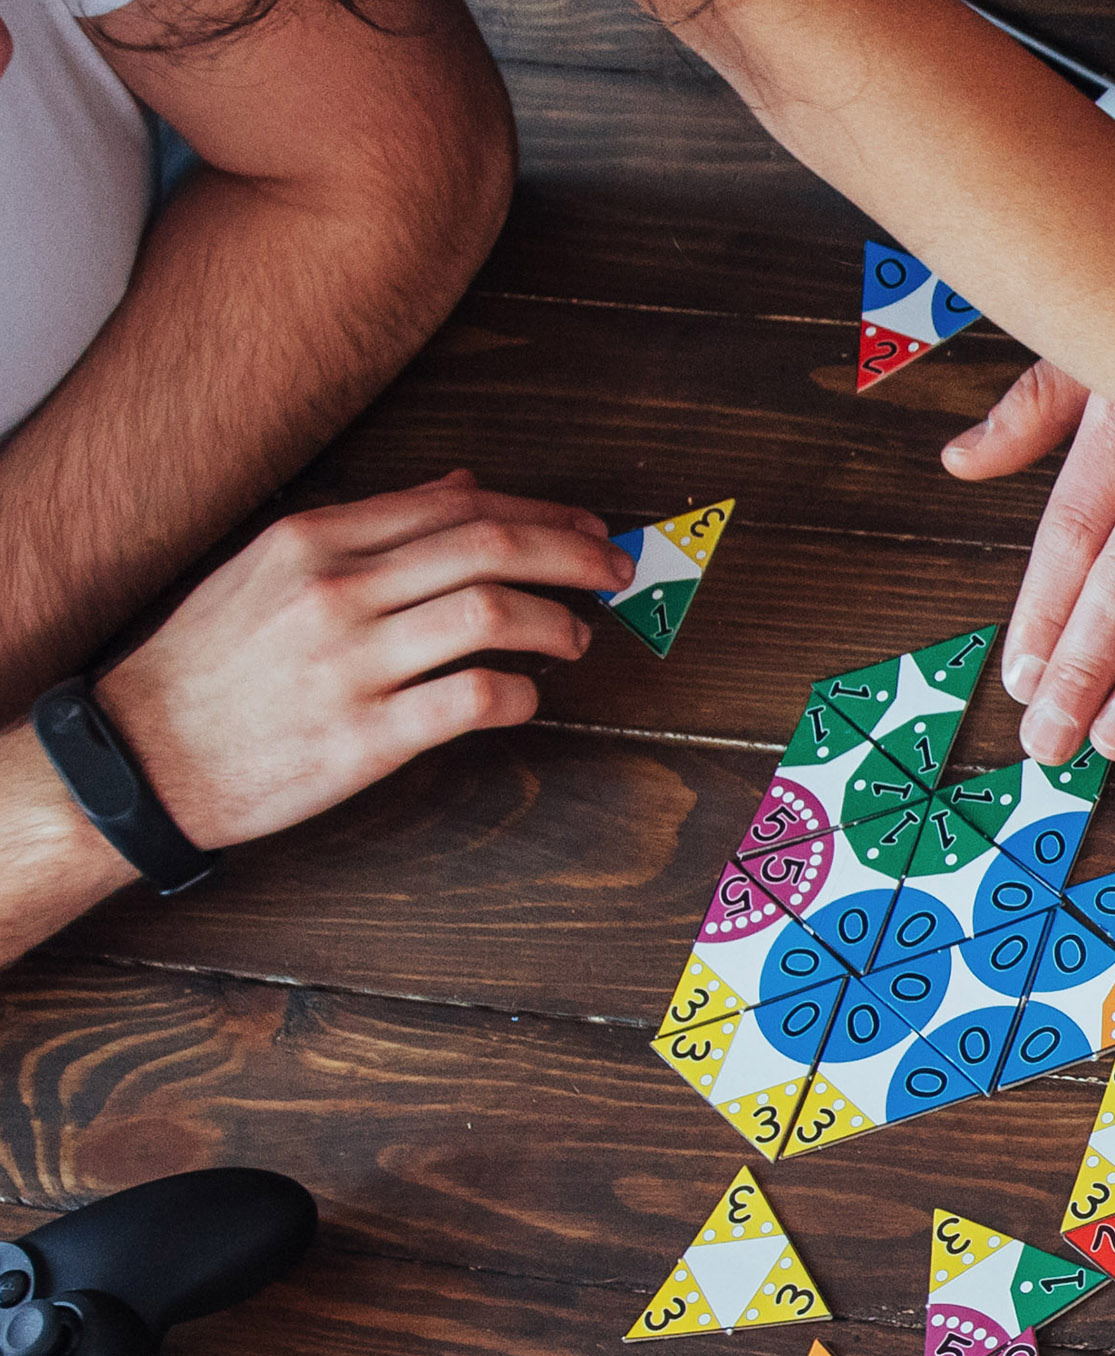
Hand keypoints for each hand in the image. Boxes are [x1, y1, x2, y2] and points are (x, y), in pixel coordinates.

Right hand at [89, 472, 621, 846]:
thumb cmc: (212, 663)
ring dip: (558, 623)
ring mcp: (352, 664)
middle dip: (572, 554)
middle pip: (488, 548)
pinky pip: (475, 699)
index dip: (539, 512)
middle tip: (614, 572)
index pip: (457, 505)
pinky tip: (528, 698)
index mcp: (313, 541)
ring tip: (577, 638)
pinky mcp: (367, 737)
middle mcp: (336, 591)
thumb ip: (369, 526)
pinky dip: (523, 695)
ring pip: (493, 615)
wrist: (144, 755)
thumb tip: (460, 485)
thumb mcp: (270, 569)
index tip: (584, 528)